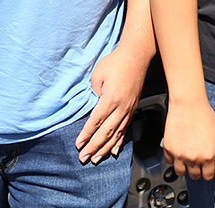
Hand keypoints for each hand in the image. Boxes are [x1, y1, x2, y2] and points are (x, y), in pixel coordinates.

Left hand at [75, 45, 148, 163]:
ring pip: (116, 134)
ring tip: (96, 159)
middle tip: (84, 158)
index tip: (78, 145)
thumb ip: (95, 94)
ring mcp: (128, 109)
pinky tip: (114, 150)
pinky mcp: (133, 108)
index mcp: (110, 99)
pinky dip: (119, 142)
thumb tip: (95, 106)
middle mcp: (121, 107)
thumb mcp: (98, 75)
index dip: (86, 135)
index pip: (95, 122)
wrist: (136, 55)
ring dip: (105, 148)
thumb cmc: (116, 62)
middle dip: (94, 147)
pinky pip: (125, 129)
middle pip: (106, 132)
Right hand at [162, 97, 214, 180]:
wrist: (188, 103)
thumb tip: (210, 156)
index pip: (208, 176)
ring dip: (184, 167)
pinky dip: (173, 158)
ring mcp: (179, 154)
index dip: (207, 173)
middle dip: (196, 170)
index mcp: (209, 156)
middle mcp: (194, 158)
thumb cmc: (203, 114)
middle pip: (194, 176)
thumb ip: (213, 149)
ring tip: (186, 159)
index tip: (206, 170)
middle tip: (196, 162)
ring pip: (180, 172)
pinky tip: (178, 150)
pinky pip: (169, 161)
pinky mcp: (168, 148)